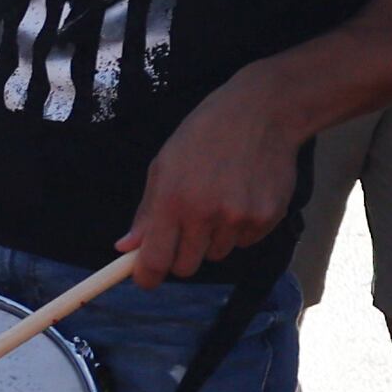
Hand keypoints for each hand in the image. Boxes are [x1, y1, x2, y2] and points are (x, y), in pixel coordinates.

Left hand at [121, 62, 304, 286]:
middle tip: (185, 227)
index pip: (155, 261)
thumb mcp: (164, 164)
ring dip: (212, 238)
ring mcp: (239, 219)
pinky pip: (243, 243)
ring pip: (216, 254)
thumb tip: (125, 247)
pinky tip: (241, 196)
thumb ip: (146, 211)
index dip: (147, 276)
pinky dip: (239, 229)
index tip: (145, 278)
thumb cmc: (205, 134)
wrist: (261, 112)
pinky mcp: (266, 219)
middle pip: (186, 267)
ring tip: (218, 199)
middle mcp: (206, 214)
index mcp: (173, 200)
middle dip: (180, 254)